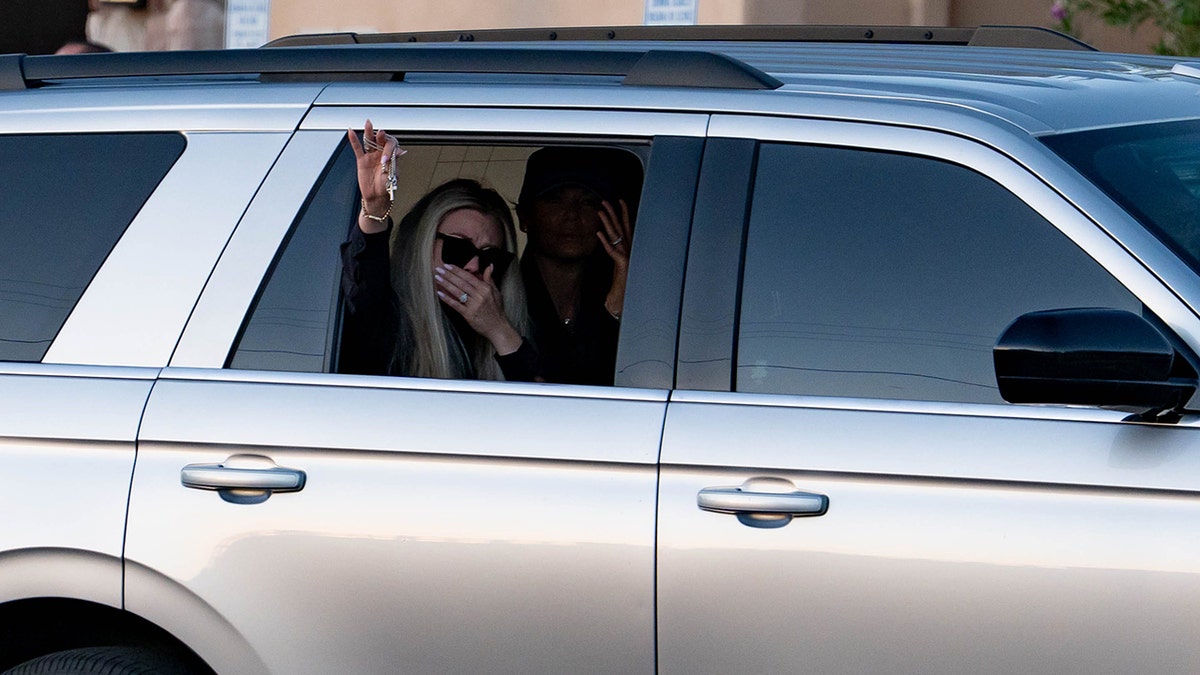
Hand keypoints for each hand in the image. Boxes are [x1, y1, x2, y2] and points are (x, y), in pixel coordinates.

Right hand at [346, 119, 400, 232]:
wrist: (377, 196)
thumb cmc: (386, 187)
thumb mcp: (393, 176)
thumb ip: (395, 163)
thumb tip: (401, 152)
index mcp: (391, 157)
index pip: (391, 147)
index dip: (388, 151)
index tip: (385, 160)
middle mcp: (381, 154)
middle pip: (381, 140)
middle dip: (381, 137)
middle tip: (380, 134)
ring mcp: (371, 156)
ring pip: (370, 141)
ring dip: (369, 132)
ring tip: (368, 123)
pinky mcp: (362, 160)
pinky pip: (358, 148)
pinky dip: (354, 140)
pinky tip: (351, 132)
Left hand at [434, 264, 523, 354]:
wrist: (498, 328)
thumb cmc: (496, 310)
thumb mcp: (496, 292)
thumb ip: (490, 279)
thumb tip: (490, 265)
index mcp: (485, 289)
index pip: (468, 277)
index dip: (457, 270)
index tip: (448, 265)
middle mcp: (479, 295)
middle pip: (461, 283)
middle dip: (448, 275)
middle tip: (438, 268)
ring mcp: (474, 305)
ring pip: (457, 292)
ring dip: (446, 284)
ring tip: (437, 278)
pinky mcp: (469, 315)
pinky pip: (456, 305)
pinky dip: (447, 299)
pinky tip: (439, 293)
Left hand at [596, 198, 631, 318]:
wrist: (629, 301)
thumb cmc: (625, 285)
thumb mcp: (620, 269)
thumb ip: (618, 258)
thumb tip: (613, 248)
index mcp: (630, 249)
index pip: (627, 227)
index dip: (623, 214)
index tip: (619, 201)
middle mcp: (630, 250)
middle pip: (622, 228)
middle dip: (614, 213)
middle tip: (606, 201)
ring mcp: (628, 256)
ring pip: (616, 236)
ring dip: (607, 222)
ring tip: (600, 211)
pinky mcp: (623, 265)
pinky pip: (612, 251)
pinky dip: (605, 242)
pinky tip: (598, 233)